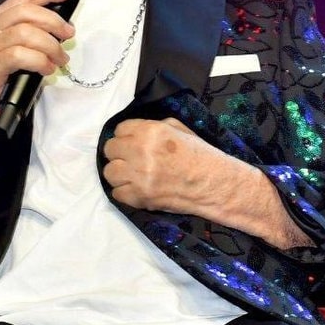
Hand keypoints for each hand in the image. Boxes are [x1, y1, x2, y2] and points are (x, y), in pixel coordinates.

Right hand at [0, 0, 74, 147]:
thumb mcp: (8, 45)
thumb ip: (28, 32)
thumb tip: (60, 28)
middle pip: (26, 12)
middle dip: (53, 21)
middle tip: (69, 34)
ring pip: (26, 33)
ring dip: (50, 45)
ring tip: (60, 58)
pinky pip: (20, 56)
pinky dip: (40, 61)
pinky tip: (47, 69)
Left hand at [103, 117, 314, 249]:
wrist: (215, 184)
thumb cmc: (200, 154)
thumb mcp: (179, 128)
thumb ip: (153, 126)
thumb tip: (135, 131)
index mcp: (151, 131)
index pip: (120, 129)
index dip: (126, 135)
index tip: (132, 142)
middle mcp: (141, 152)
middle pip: (110, 150)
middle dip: (119, 153)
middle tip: (130, 158)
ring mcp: (139, 176)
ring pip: (109, 172)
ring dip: (119, 173)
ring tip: (131, 174)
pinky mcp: (140, 198)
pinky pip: (117, 193)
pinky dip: (124, 192)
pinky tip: (136, 188)